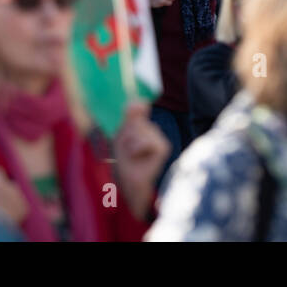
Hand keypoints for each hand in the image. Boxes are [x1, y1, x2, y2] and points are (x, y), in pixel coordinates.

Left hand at [112, 101, 170, 219]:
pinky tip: (139, 158)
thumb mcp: (123, 138)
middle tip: (127, 148)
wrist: (132, 185)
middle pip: (138, 119)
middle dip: (127, 132)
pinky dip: (138, 148)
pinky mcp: (163, 147)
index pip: (140, 107)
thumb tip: (139, 101)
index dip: (136, 106)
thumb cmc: (126, 163)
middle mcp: (154, 131)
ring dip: (131, 142)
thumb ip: (131, 119)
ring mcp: (160, 139)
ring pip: (142, 129)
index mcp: (143, 126)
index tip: (136, 104)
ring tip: (132, 154)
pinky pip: (146, 140)